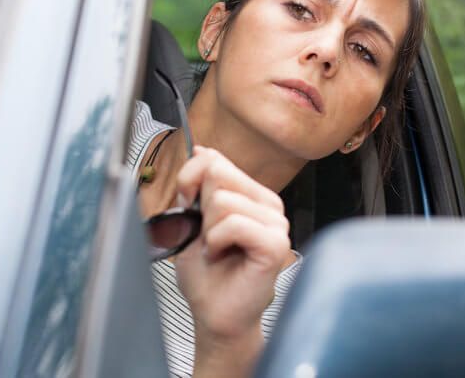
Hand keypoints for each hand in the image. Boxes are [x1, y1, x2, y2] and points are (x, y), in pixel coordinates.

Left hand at [174, 146, 290, 375]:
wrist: (214, 314)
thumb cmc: (207, 273)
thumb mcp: (193, 218)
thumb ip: (199, 183)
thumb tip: (202, 150)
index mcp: (252, 195)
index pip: (215, 160)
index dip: (190, 180)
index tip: (189, 205)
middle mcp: (268, 205)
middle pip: (218, 174)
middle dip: (199, 207)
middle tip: (206, 235)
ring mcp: (276, 223)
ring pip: (223, 200)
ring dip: (208, 231)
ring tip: (217, 250)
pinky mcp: (275, 244)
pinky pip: (234, 224)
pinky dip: (217, 241)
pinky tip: (222, 256)